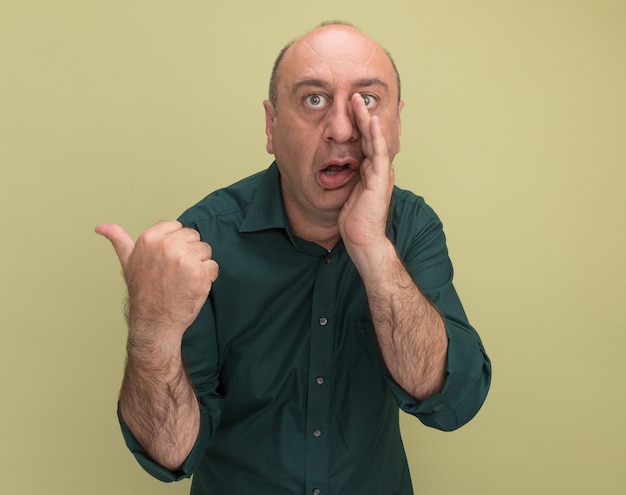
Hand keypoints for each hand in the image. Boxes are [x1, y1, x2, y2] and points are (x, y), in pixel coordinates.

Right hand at [95, 221, 218, 345]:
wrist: (154, 322)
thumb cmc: (143, 292)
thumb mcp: (127, 261)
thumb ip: (118, 240)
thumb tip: (100, 227)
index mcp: (150, 238)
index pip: (178, 227)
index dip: (176, 244)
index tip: (167, 261)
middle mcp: (167, 245)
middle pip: (194, 237)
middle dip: (189, 253)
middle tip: (175, 273)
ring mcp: (184, 259)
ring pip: (205, 251)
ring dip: (199, 265)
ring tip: (183, 280)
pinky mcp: (200, 273)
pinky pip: (213, 266)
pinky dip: (208, 278)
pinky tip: (192, 287)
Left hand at [339, 93, 394, 255]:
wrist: (363, 240)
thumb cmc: (355, 222)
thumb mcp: (348, 193)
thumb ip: (348, 178)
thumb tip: (338, 168)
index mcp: (371, 172)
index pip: (366, 143)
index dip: (360, 125)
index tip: (354, 108)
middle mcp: (378, 170)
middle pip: (371, 137)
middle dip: (363, 116)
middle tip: (357, 96)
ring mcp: (381, 174)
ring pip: (375, 140)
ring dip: (367, 119)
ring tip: (359, 101)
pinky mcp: (380, 180)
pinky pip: (378, 153)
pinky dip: (376, 136)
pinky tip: (372, 122)